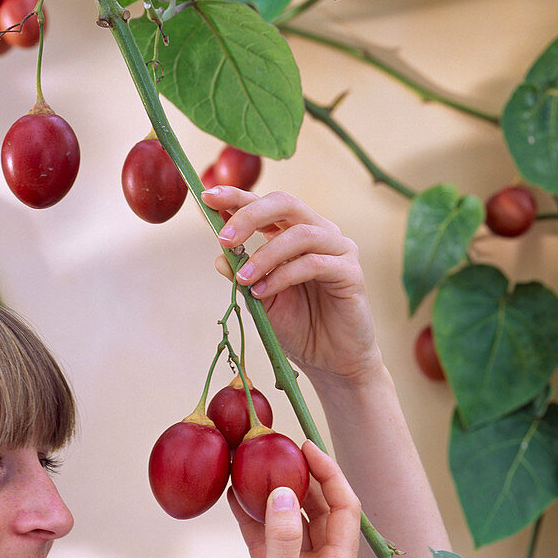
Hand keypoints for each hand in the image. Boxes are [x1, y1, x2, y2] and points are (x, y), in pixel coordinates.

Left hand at [202, 187, 383, 385]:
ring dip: (265, 255)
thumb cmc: (298, 327)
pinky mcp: (350, 272)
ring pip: (299, 234)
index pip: (266, 205)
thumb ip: (243, 275)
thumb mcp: (260, 299)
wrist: (330, 361)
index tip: (206, 197)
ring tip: (243, 279)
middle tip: (223, 238)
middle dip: (249, 215)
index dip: (236, 197)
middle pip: (285, 203)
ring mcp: (338, 250)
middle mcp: (319, 233)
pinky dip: (283, 276)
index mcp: (294, 233)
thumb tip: (219, 256)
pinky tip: (263, 292)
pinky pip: (314, 263)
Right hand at [222, 442, 359, 557]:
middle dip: (302, 479)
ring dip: (277, 496)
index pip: (344, 507)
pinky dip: (256, 520)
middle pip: (320, 510)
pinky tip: (237, 498)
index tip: (305, 446)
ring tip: (256, 467)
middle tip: (278, 450)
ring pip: (293, 523)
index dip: (329, 473)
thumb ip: (281, 538)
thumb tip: (284, 491)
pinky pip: (270, 540)